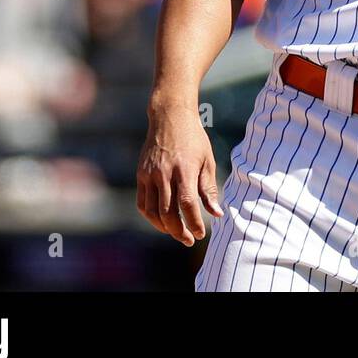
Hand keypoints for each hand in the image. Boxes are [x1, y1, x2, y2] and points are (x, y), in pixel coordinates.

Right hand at [136, 100, 223, 245]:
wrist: (170, 118)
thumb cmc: (194, 139)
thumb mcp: (207, 160)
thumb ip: (209, 189)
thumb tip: (217, 214)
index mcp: (184, 170)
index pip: (187, 204)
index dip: (194, 223)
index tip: (200, 234)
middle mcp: (164, 174)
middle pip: (168, 212)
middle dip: (179, 231)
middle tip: (189, 240)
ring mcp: (150, 175)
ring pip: (152, 211)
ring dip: (164, 227)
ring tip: (176, 233)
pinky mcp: (141, 174)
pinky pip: (142, 203)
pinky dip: (150, 216)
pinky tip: (161, 221)